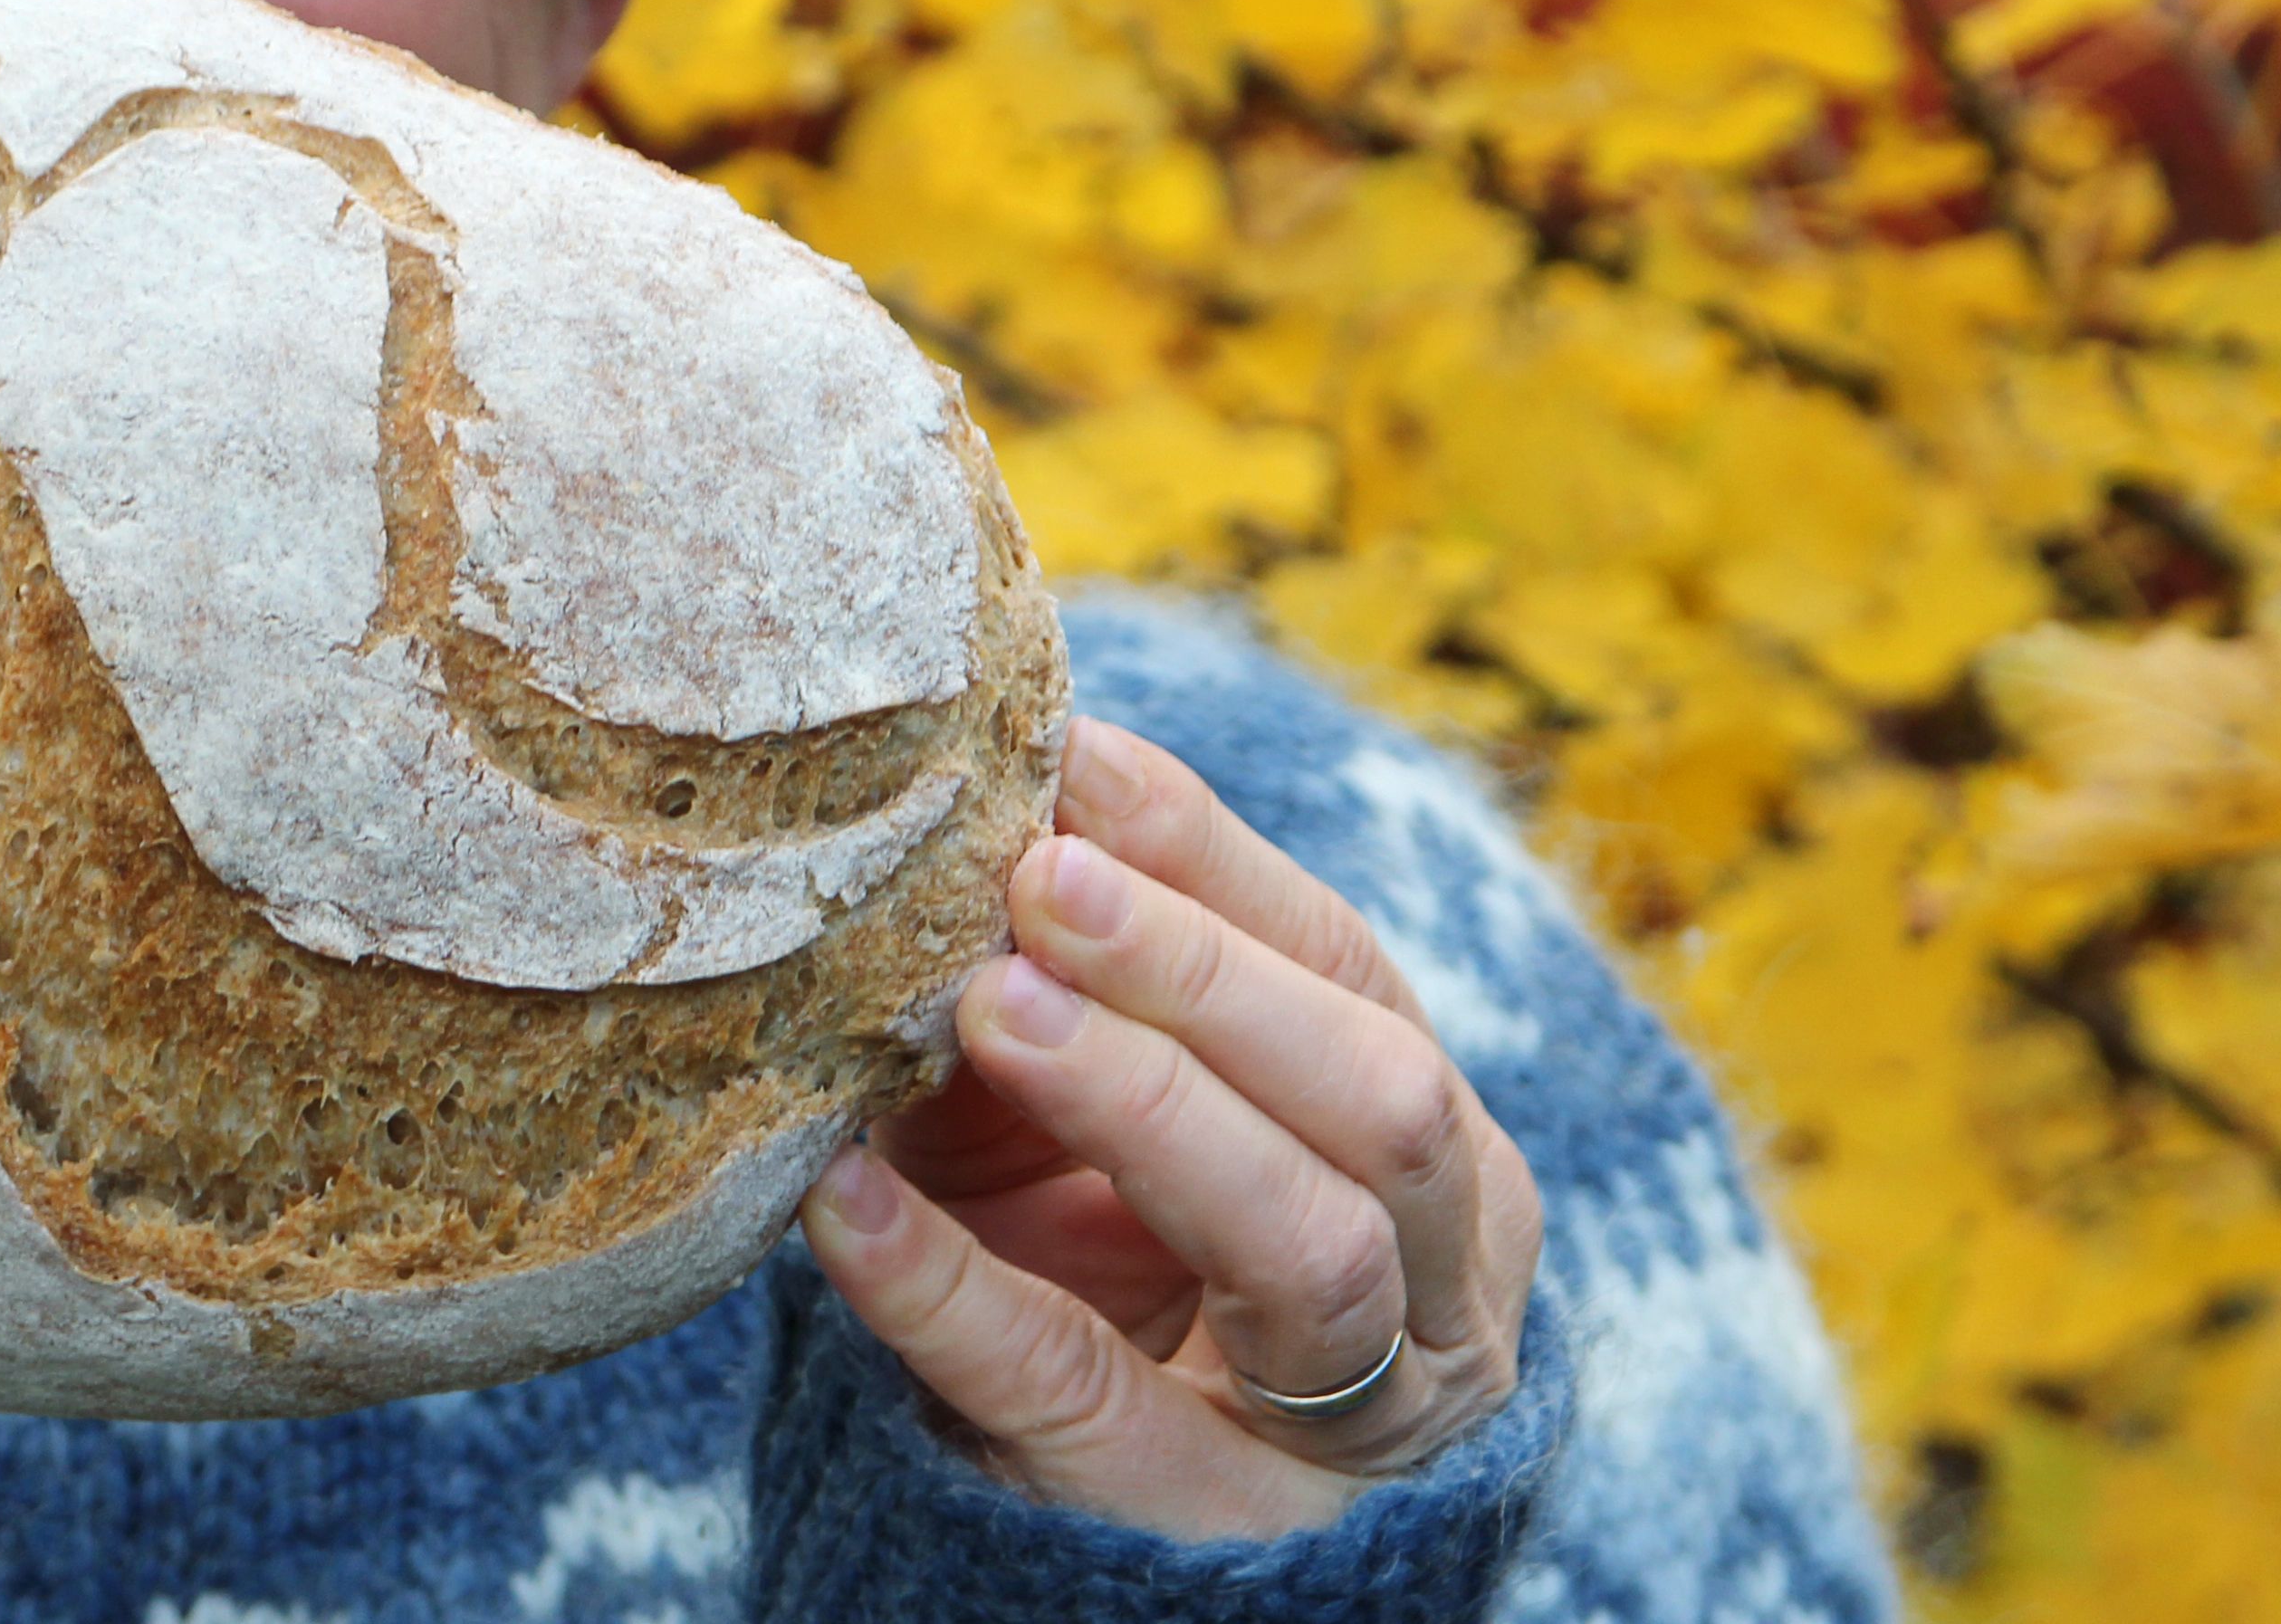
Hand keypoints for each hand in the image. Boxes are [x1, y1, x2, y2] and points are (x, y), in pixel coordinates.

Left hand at [803, 716, 1542, 1535]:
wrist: (1100, 1475)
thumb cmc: (1099, 1225)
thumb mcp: (1100, 1080)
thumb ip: (1075, 960)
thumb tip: (990, 776)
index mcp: (1425, 1134)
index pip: (1346, 966)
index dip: (1212, 862)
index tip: (1072, 763)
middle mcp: (1436, 1280)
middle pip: (1377, 1102)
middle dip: (1205, 978)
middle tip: (1038, 884)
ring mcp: (1346, 1422)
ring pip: (1306, 1247)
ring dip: (1144, 1102)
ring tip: (985, 1003)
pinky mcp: (1196, 1516)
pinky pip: (1082, 1397)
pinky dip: (953, 1292)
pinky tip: (843, 1203)